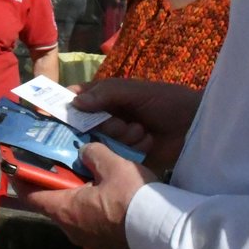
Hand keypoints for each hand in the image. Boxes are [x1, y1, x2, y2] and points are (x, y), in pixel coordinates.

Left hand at [17, 144, 156, 248]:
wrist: (164, 233)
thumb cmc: (132, 199)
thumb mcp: (113, 165)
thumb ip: (94, 153)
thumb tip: (86, 152)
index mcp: (65, 210)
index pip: (31, 195)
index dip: (21, 178)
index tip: (14, 164)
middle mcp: (70, 227)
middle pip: (51, 201)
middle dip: (51, 179)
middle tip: (54, 157)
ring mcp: (88, 236)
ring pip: (72, 208)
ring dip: (73, 189)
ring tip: (81, 166)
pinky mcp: (104, 239)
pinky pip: (88, 215)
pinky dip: (88, 199)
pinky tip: (101, 183)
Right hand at [71, 78, 202, 167]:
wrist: (195, 125)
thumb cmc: (166, 101)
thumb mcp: (136, 91)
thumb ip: (106, 93)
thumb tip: (75, 103)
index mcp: (107, 98)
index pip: (78, 101)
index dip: (66, 107)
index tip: (53, 113)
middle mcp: (108, 118)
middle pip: (87, 126)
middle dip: (105, 125)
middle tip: (120, 123)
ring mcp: (117, 139)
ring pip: (101, 142)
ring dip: (122, 137)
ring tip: (142, 131)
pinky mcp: (127, 157)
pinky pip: (115, 157)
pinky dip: (130, 150)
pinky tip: (146, 143)